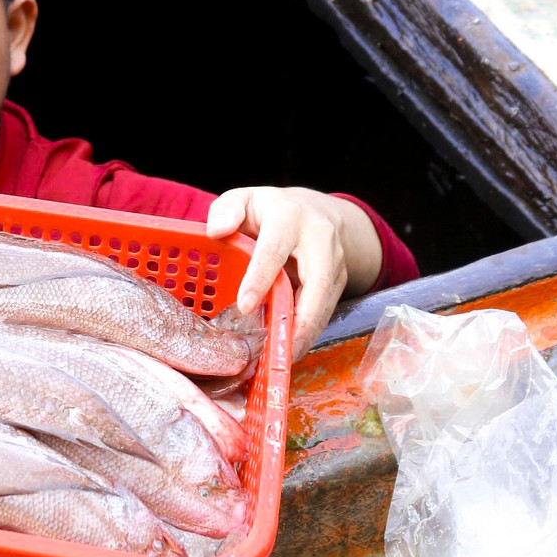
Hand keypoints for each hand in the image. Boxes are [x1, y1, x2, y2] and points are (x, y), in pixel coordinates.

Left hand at [206, 187, 382, 359]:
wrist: (315, 210)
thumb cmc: (269, 210)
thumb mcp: (243, 199)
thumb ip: (226, 210)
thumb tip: (216, 231)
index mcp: (289, 217)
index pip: (274, 250)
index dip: (260, 278)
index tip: (245, 305)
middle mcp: (319, 238)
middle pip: (316, 281)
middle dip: (299, 318)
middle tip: (277, 348)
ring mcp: (335, 261)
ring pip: (325, 301)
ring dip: (306, 332)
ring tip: (284, 357)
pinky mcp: (340, 281)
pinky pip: (326, 310)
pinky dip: (309, 333)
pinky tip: (291, 349)